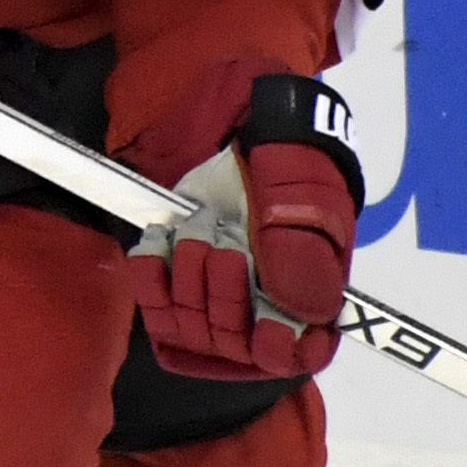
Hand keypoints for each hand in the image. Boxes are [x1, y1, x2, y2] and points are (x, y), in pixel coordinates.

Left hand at [118, 66, 361, 384]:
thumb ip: (302, 241)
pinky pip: (159, 313)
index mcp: (315, 287)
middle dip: (226, 294)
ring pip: (199, 330)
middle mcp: (268, 305)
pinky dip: (151, 283)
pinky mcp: (179, 288)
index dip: (282, 348)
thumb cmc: (285, 150)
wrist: (239, 117)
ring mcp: (221, 298)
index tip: (266, 327)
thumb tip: (304, 308)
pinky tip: (153, 250)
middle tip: (220, 239)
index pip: (304, 350)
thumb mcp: (303, 184)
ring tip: (194, 231)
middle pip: (241, 342)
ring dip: (190, 282)